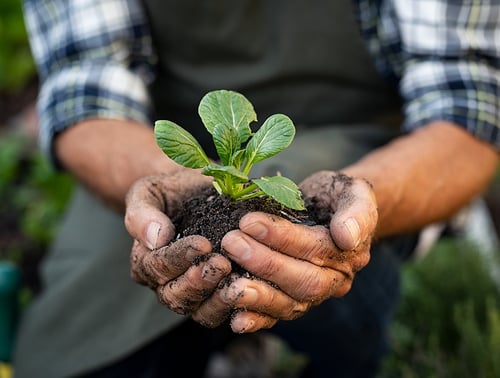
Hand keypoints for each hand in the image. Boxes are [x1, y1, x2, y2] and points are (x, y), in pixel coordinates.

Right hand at [125, 171, 231, 315]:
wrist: (197, 192)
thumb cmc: (171, 191)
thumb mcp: (149, 192)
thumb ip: (143, 214)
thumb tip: (156, 238)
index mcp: (146, 261)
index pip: (157, 267)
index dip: (179, 258)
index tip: (203, 244)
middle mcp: (165, 284)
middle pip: (176, 296)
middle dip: (199, 282)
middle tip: (222, 264)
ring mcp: (193, 294)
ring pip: (200, 311)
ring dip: (218, 299)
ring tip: (237, 282)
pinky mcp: (217, 297)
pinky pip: (224, 311)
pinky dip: (238, 306)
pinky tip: (254, 292)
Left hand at [191, 171, 376, 332]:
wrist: (330, 209)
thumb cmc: (337, 196)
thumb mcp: (354, 191)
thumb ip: (357, 211)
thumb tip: (347, 237)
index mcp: (351, 253)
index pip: (316, 249)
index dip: (282, 237)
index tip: (249, 221)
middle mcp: (335, 280)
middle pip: (303, 281)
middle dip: (265, 264)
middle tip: (231, 243)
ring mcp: (314, 295)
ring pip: (290, 304)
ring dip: (258, 296)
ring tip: (228, 284)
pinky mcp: (293, 300)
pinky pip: (278, 316)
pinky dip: (257, 319)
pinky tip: (236, 320)